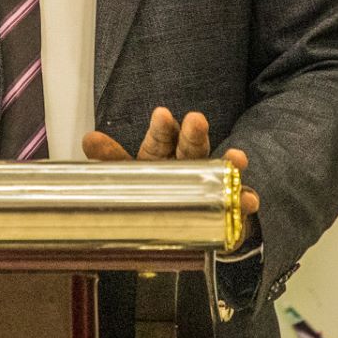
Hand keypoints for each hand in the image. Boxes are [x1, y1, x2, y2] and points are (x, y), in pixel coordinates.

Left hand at [82, 107, 261, 230]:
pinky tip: (249, 199)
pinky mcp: (226, 207)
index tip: (161, 114)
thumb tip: (89, 139)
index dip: (161, 127)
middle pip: (192, 145)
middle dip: (195, 134)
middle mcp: (187, 164)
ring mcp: (209, 183)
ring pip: (218, 169)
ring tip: (235, 157)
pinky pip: (236, 201)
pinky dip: (244, 200)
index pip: (160, 136)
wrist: (186, 222)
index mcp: (160, 154)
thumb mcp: (129, 176)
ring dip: (227, 162)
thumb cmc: (155, 192)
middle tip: (196, 121)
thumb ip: (111, 161)